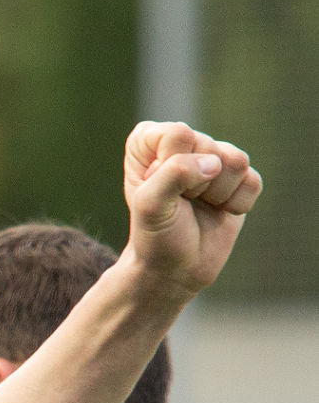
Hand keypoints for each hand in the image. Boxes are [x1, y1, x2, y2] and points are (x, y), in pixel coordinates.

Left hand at [122, 121, 261, 299]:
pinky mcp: (238, 177)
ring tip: (199, 206)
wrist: (176, 267)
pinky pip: (253, 181)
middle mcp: (182, 142)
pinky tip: (219, 211)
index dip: (172, 167)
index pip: (178, 134)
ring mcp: (212, 157)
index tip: (159, 190)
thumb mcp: (150, 205)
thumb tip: (214, 163)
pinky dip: (236, 204)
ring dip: (218, 194)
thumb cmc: (155, 235)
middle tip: (181, 203)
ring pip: (236, 161)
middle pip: (210, 146)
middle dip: (196, 184)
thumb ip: (174, 174)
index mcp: (149, 140)